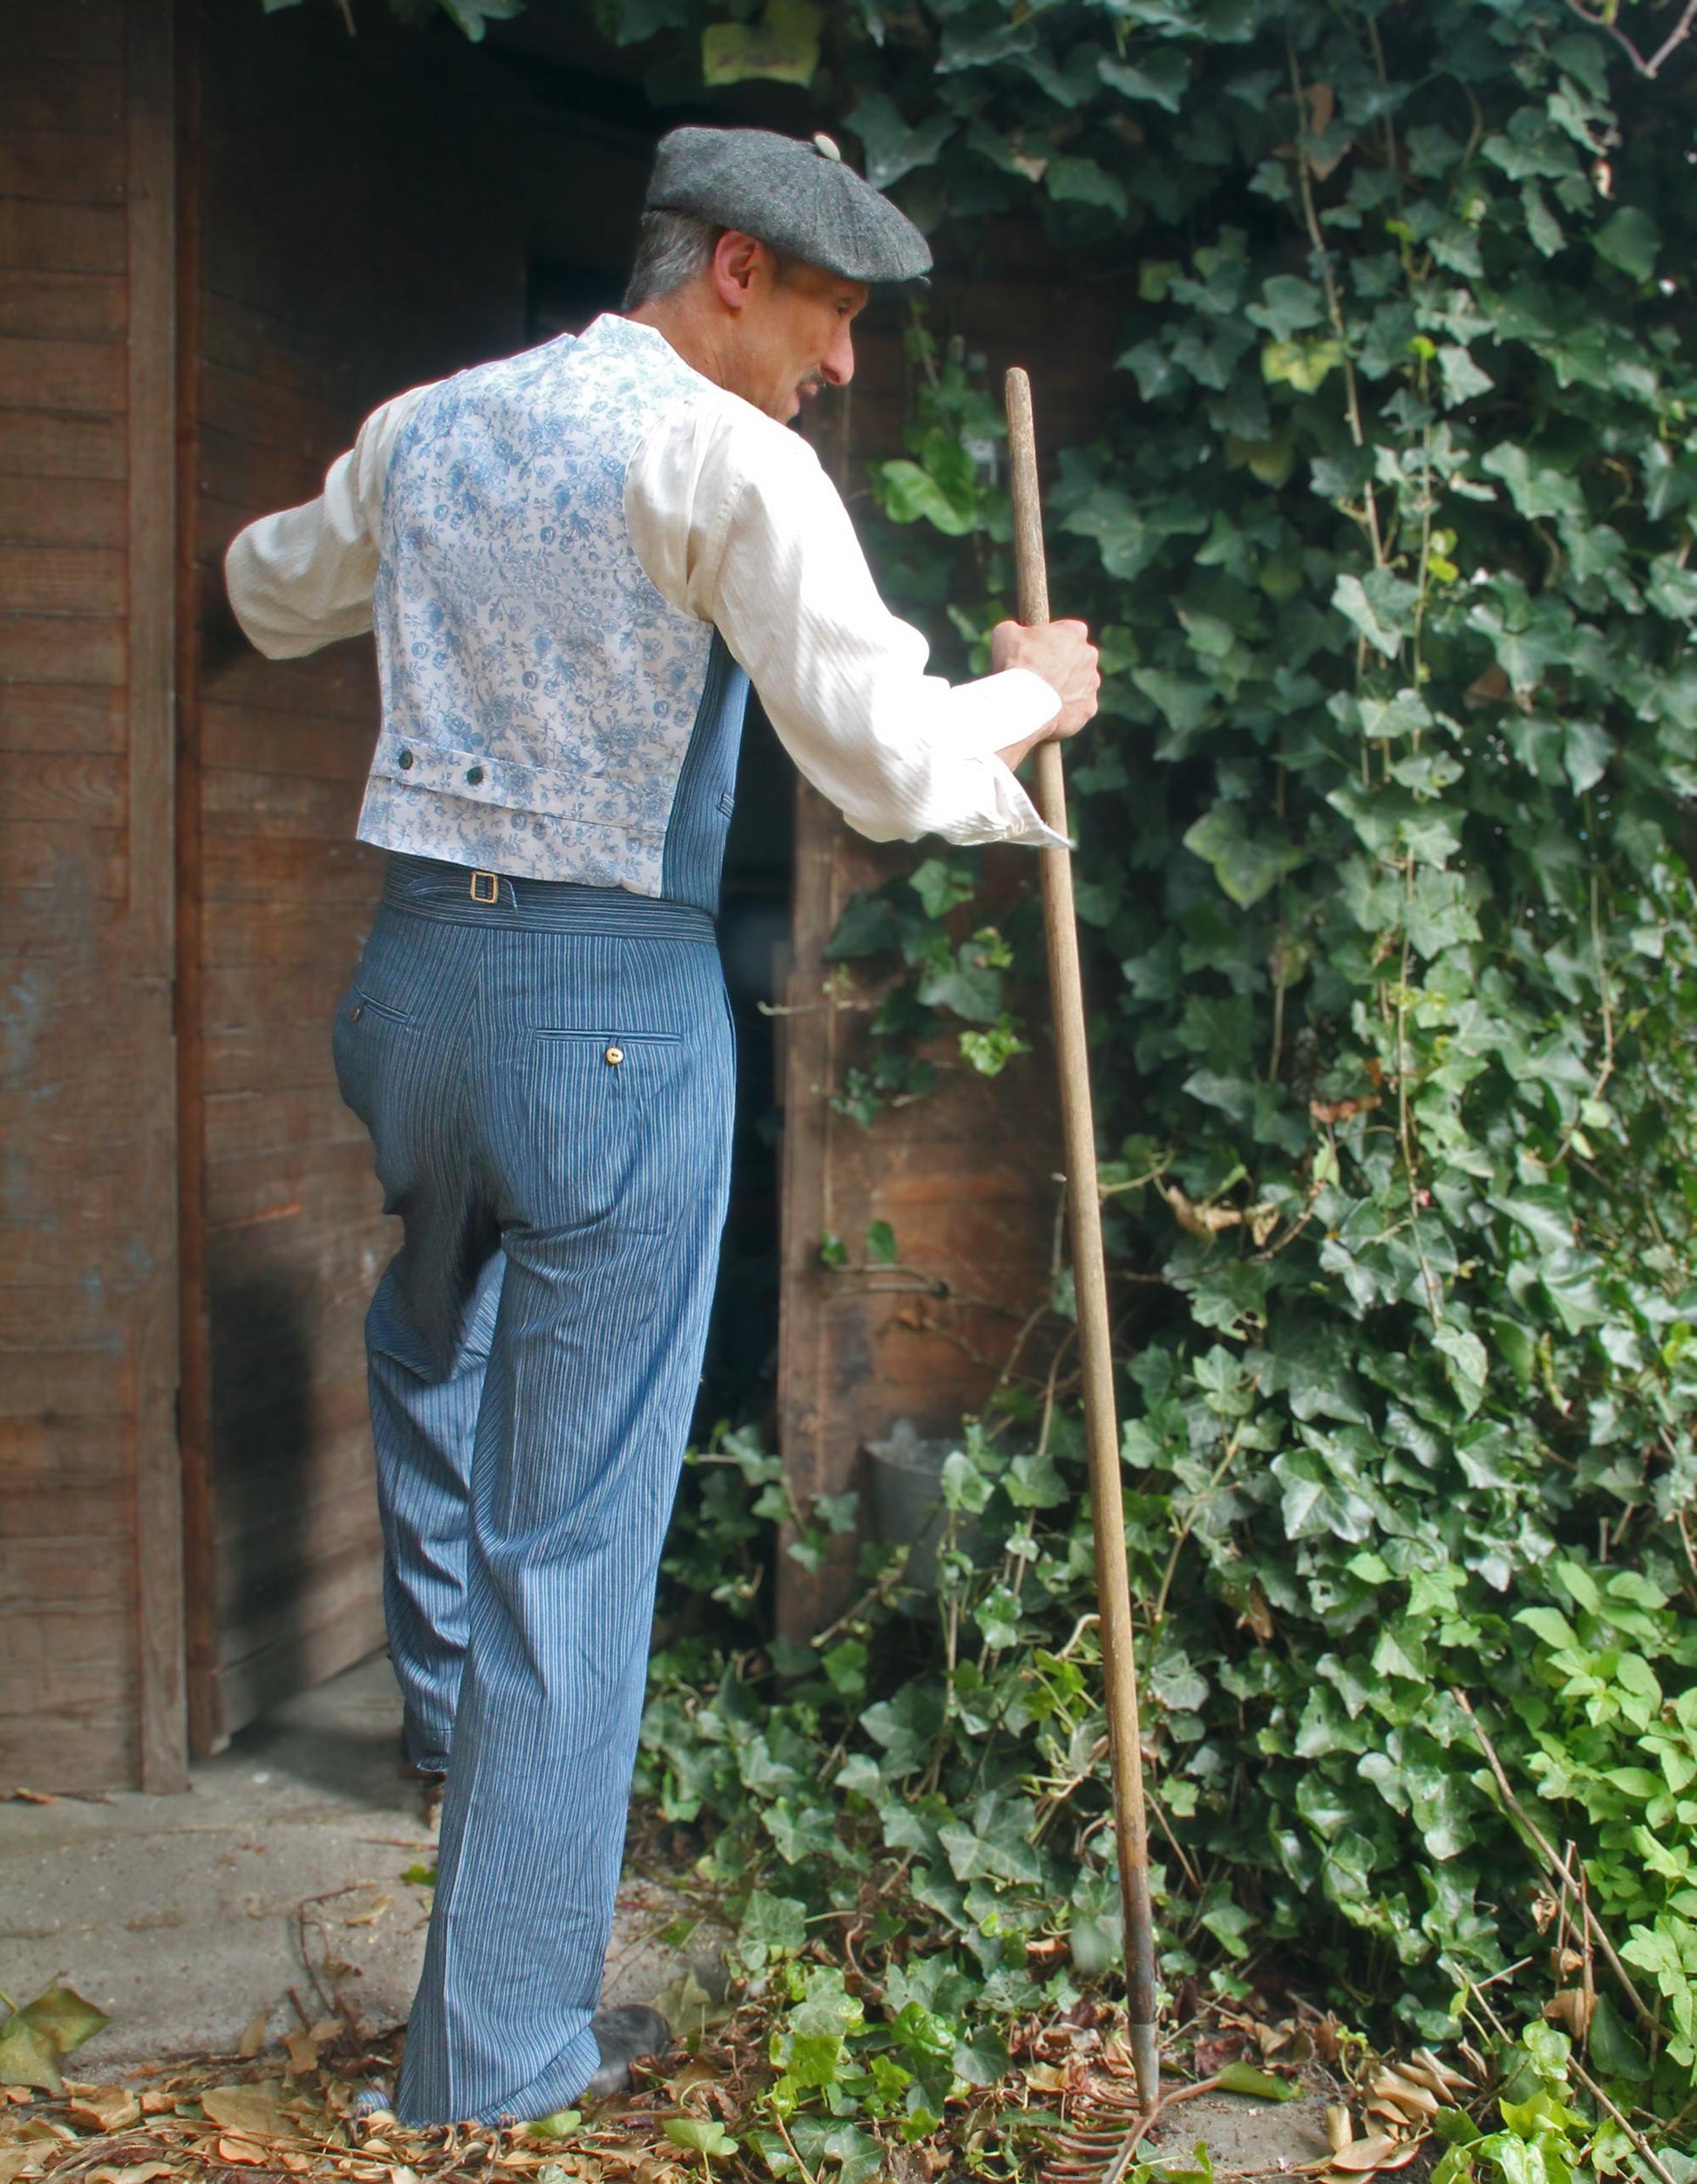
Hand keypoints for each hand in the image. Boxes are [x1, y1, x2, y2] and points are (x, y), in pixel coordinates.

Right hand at [990, 618, 1099, 770]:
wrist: (1021, 703)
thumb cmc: (1015, 664)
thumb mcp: (1005, 634)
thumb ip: (1017, 630)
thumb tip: (1015, 635)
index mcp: (1074, 632)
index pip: (1067, 631)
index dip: (1050, 640)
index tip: (1037, 649)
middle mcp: (1090, 655)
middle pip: (1077, 658)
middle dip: (1062, 665)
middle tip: (1039, 675)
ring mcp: (1092, 684)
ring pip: (1080, 685)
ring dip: (1065, 689)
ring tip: (1040, 698)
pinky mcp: (1088, 709)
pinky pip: (1078, 709)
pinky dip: (1065, 712)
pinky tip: (1047, 714)